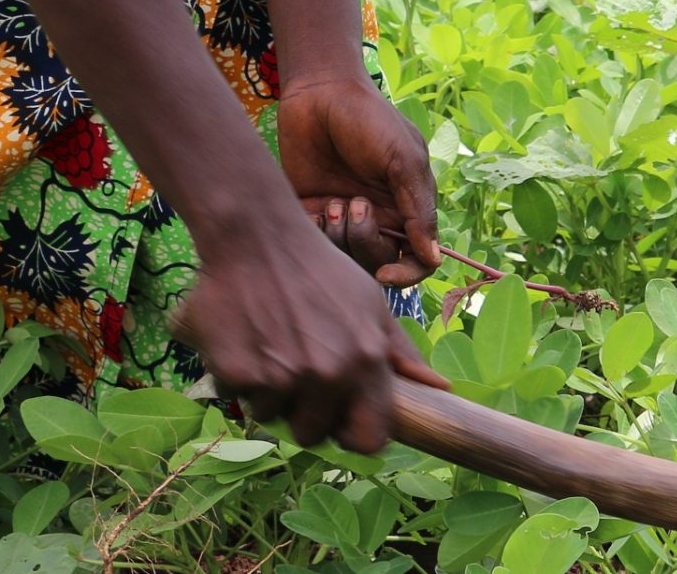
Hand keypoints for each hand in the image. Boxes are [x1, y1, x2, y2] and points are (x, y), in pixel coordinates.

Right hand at [173, 222, 446, 450]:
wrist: (258, 238)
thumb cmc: (319, 269)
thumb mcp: (371, 303)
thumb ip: (401, 353)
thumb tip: (438, 388)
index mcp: (365, 361)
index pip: (369, 439)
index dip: (354, 435)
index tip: (341, 421)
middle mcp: (327, 375)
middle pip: (314, 434)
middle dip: (305, 412)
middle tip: (298, 372)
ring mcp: (281, 376)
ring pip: (273, 416)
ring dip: (270, 393)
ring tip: (272, 347)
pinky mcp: (238, 373)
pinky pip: (240, 398)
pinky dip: (239, 377)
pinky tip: (247, 339)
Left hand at [276, 76, 440, 286]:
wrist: (320, 93)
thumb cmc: (370, 119)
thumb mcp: (404, 157)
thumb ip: (419, 209)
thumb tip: (434, 258)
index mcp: (407, 206)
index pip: (418, 259)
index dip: (407, 274)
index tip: (386, 274)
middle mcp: (377, 216)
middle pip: (379, 260)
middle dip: (366, 241)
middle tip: (355, 205)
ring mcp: (343, 216)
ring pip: (346, 257)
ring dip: (340, 236)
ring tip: (333, 201)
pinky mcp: (311, 212)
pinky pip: (315, 244)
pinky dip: (315, 234)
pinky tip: (315, 207)